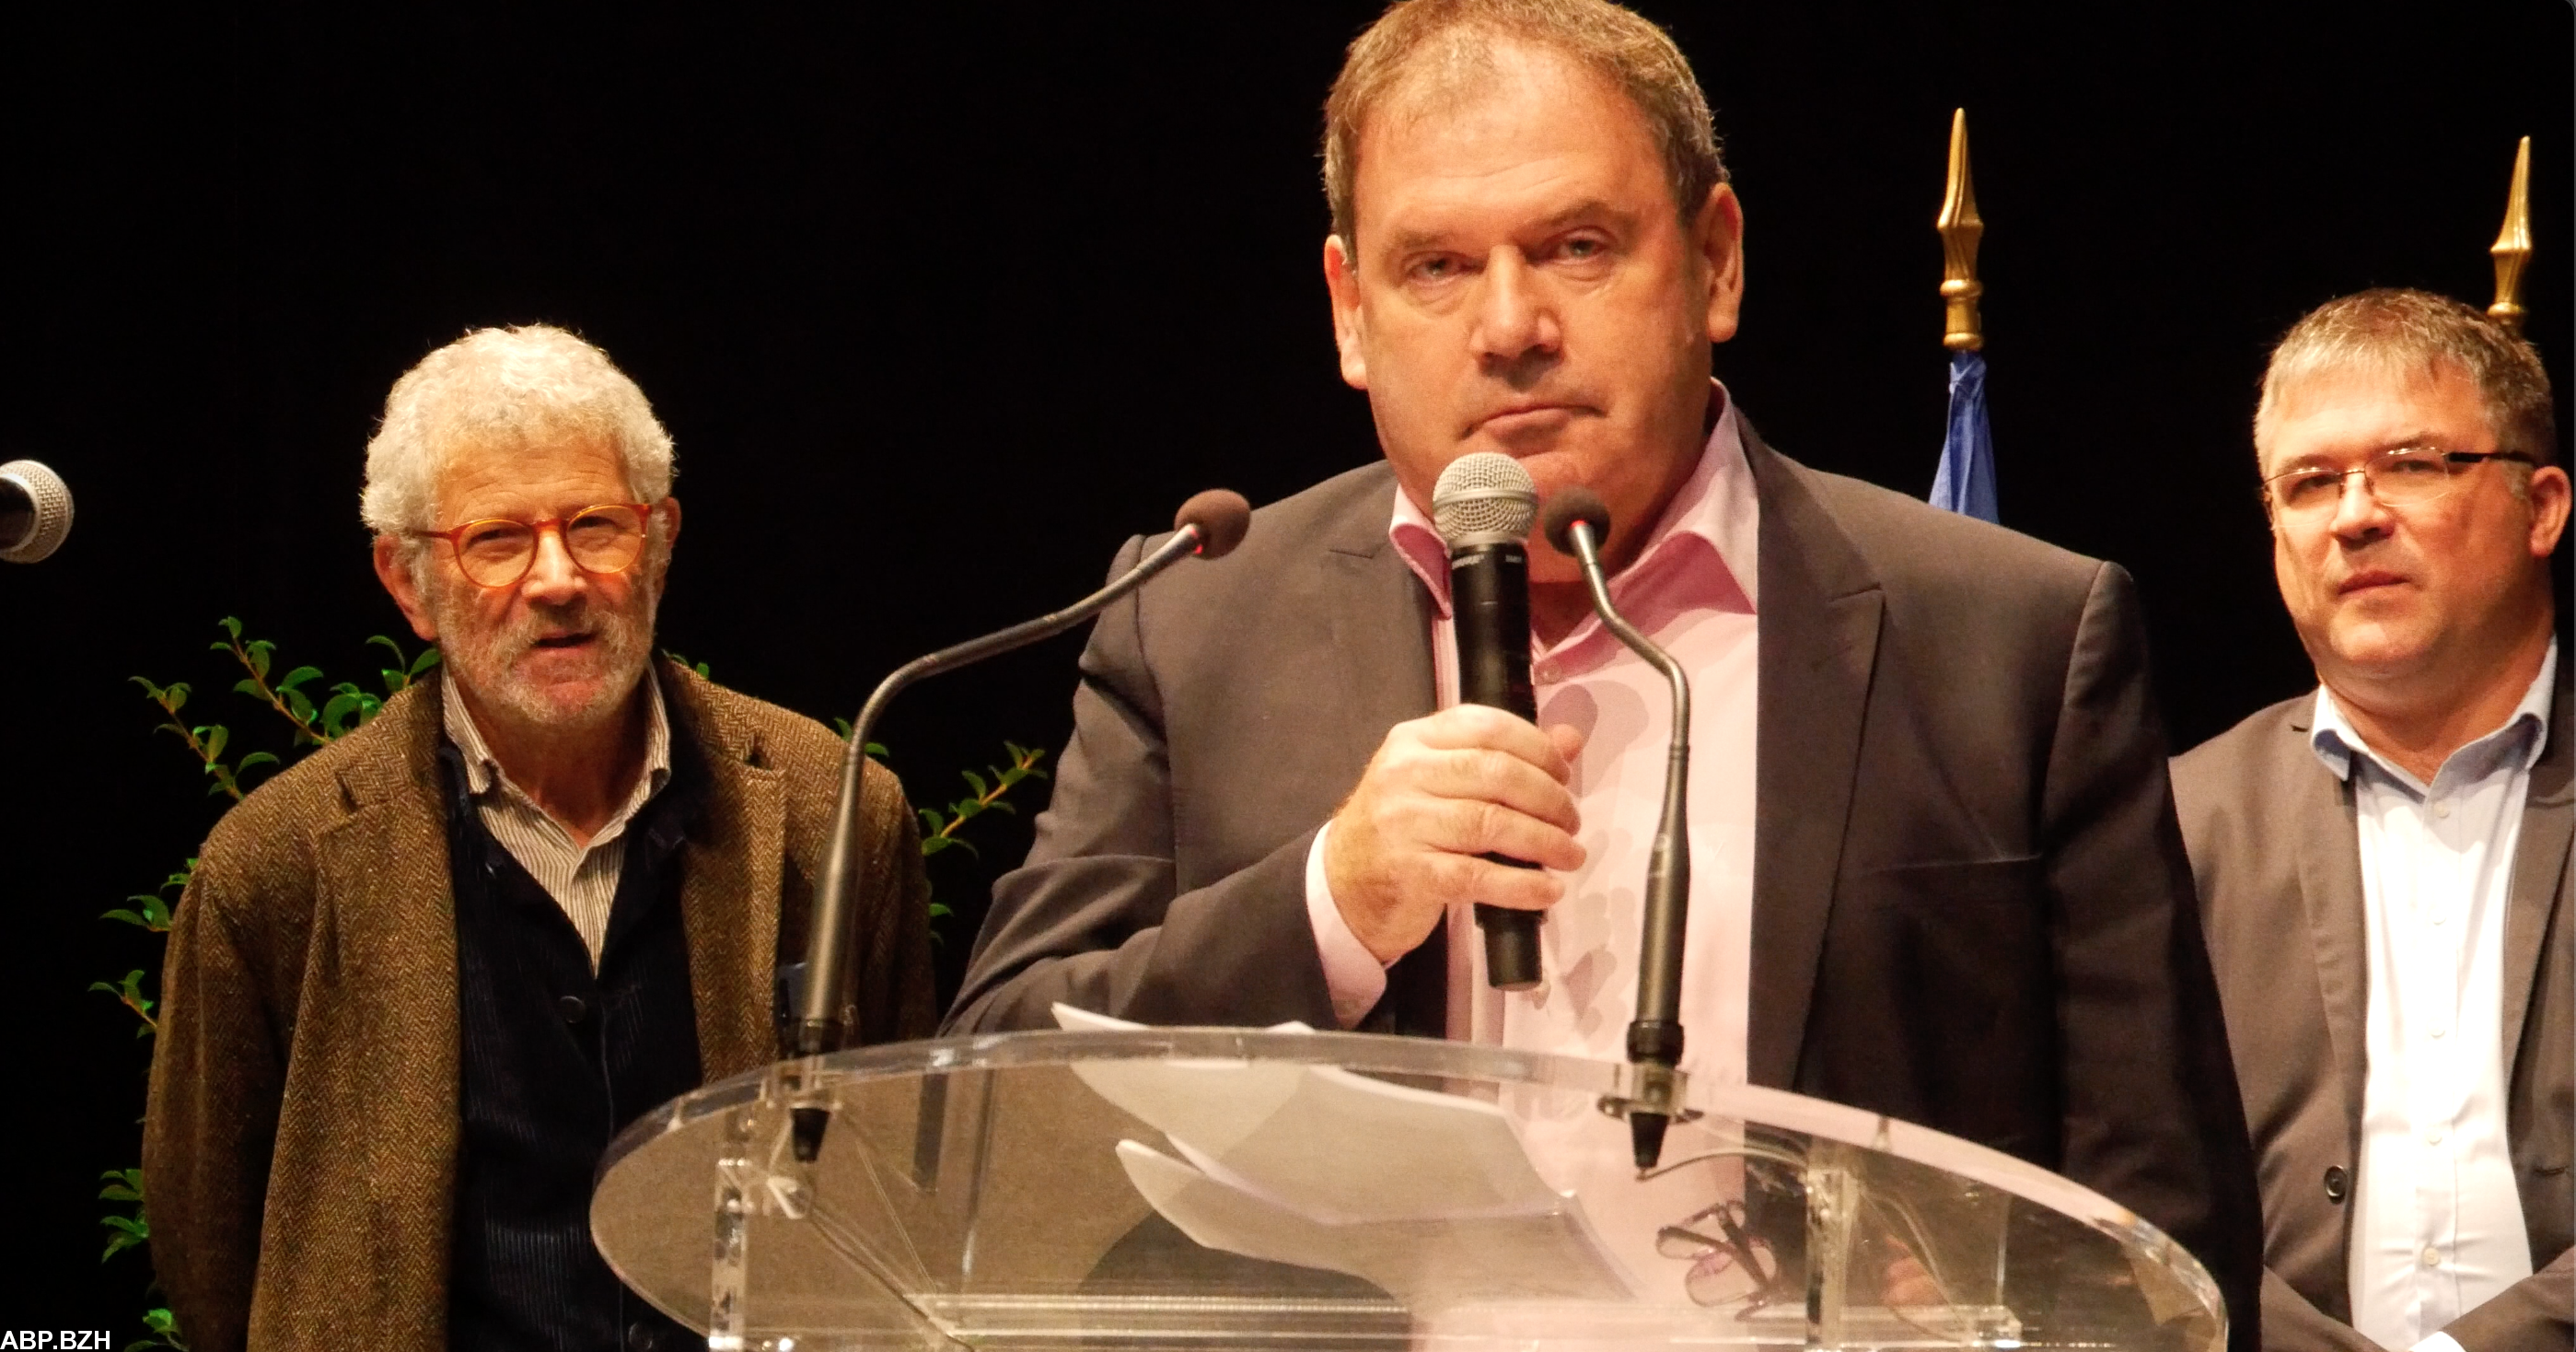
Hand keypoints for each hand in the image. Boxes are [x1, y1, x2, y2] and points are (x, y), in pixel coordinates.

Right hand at [1323, 704, 1586, 963]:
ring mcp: (1403, 823)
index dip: (1538, 749)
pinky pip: (1476, 876)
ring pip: (1489, 823)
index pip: (1487, 726)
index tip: (1564, 775)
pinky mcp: (1410, 872)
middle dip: (1548, 798)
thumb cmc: (1404, 826)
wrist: (1343, 882)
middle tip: (1571, 821)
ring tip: (1570, 855)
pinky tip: (1548, 889)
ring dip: (1544, 841)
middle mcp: (1404, 773)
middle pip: (1495, 773)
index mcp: (1415, 739)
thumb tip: (1570, 740)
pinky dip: (1521, 885)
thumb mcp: (1443, 779)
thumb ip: (1504, 756)